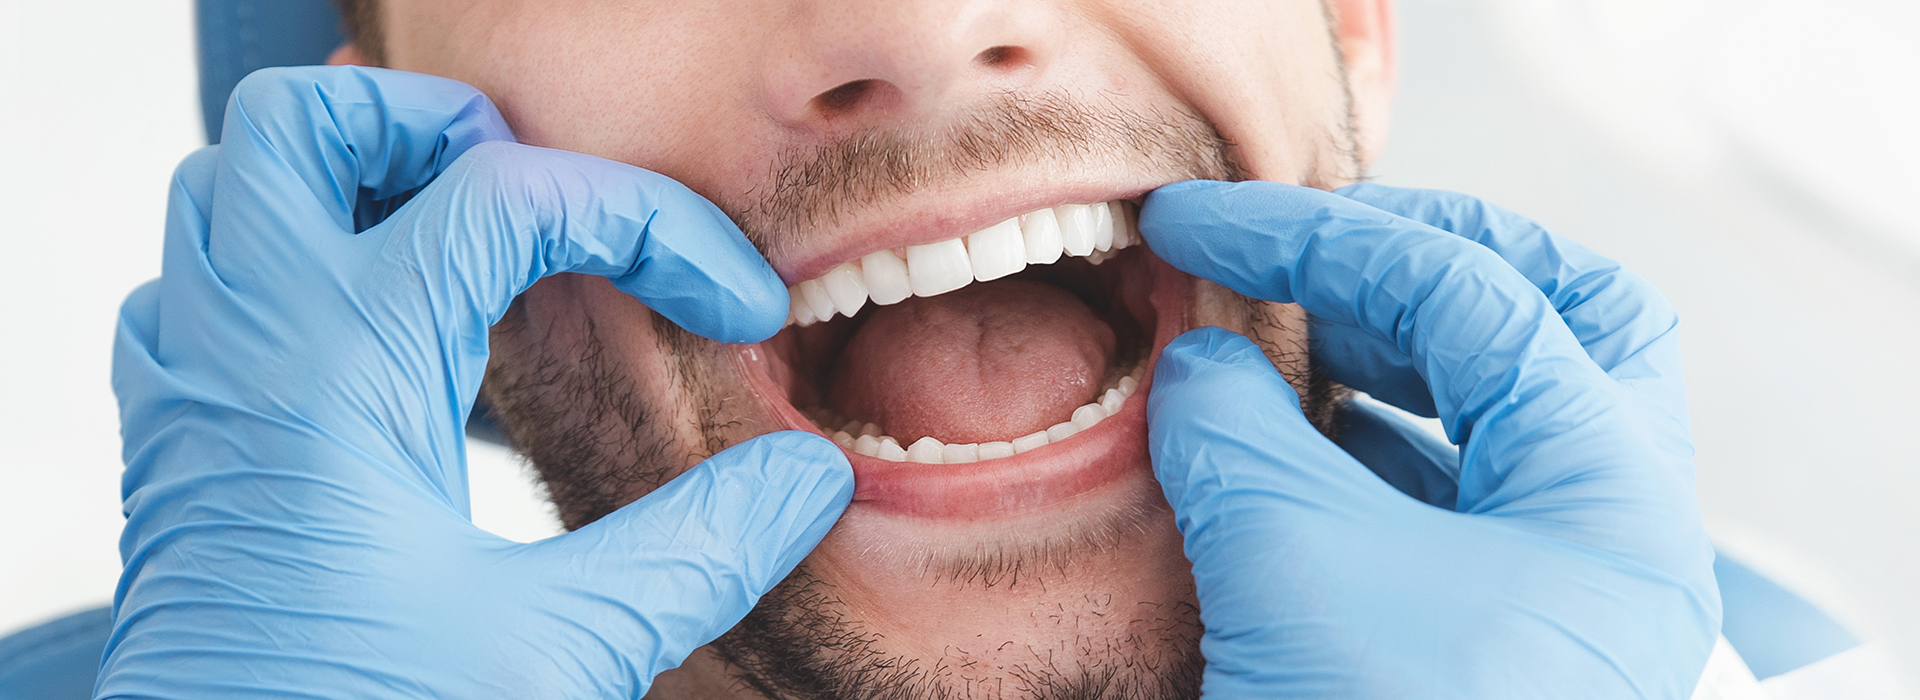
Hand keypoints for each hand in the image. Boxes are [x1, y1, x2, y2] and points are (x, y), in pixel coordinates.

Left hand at [106, 66, 850, 697]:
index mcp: (343, 373)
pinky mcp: (178, 437)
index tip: (732, 307)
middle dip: (450, 132)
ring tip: (476, 245)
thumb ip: (697, 552)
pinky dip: (287, 260)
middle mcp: (249, 351)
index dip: (650, 226)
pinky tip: (374, 336)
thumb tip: (807, 479)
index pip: (506, 198)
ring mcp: (195, 386)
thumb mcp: (559, 652)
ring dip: (357, 181)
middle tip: (558, 205)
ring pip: (236, 183)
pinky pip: (200, 280)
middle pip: (312, 126)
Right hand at [1138, 180, 1718, 697]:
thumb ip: (1238, 434)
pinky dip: (1359, 455)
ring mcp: (1556, 592)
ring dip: (1380, 364)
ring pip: (1497, 420)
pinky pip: (1441, 506)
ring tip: (1266, 350)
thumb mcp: (1295, 569)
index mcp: (1608, 496)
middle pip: (1552, 323)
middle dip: (1418, 265)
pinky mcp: (1489, 644)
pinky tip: (1273, 457)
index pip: (1467, 291)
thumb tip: (1202, 364)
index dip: (1318, 238)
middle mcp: (1608, 534)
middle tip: (1302, 250)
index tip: (1201, 226)